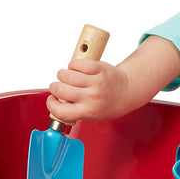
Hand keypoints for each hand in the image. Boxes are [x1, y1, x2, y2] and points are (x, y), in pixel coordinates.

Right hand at [45, 35, 179, 123]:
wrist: (128, 91)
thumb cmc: (108, 104)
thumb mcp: (92, 115)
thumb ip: (75, 110)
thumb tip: (55, 102)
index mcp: (88, 111)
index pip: (61, 111)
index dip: (51, 104)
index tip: (53, 100)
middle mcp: (92, 97)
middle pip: (60, 90)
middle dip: (54, 87)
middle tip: (59, 86)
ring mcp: (96, 82)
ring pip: (66, 75)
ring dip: (62, 74)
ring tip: (67, 76)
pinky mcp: (99, 68)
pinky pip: (77, 64)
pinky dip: (73, 64)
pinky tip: (75, 68)